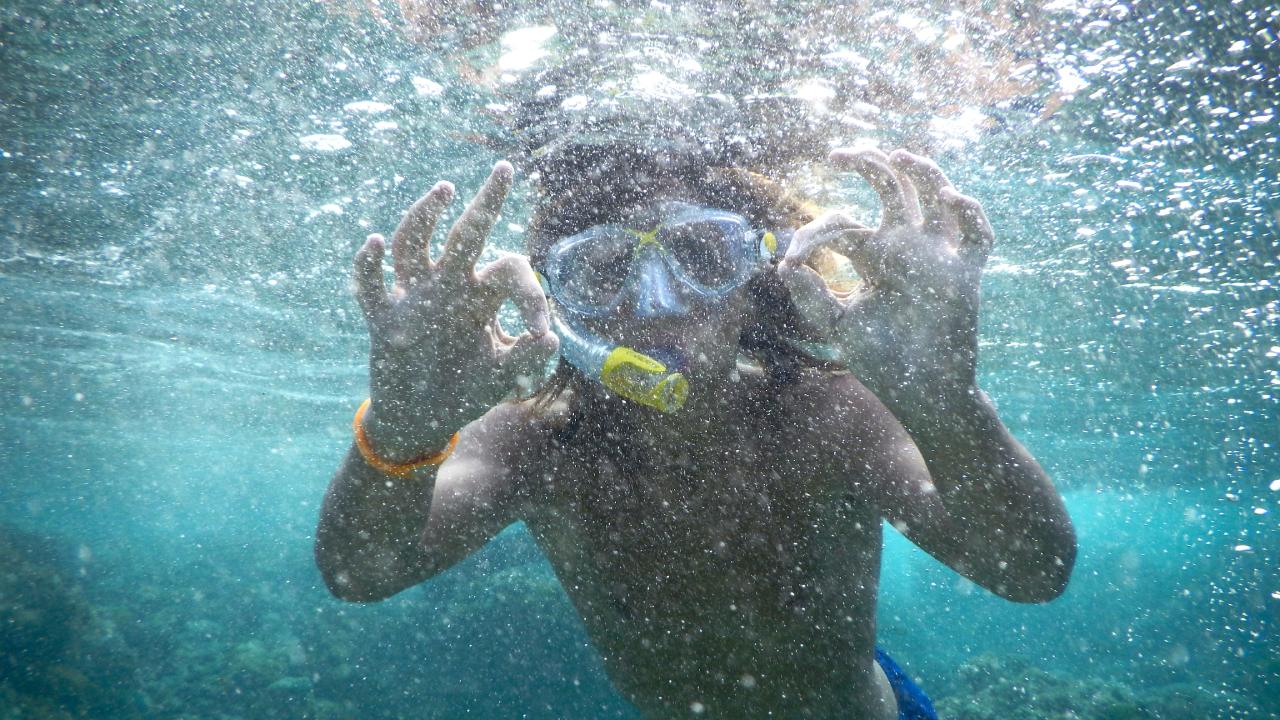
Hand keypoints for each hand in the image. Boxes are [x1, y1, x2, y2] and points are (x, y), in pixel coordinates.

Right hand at [354, 161, 558, 458]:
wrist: (422, 419)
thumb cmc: (466, 389)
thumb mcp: (502, 379)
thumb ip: (527, 360)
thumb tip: (551, 337)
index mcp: (482, 296)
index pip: (509, 272)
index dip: (530, 295)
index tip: (539, 332)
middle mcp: (449, 287)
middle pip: (467, 234)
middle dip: (487, 202)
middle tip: (505, 169)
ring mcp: (414, 298)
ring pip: (415, 244)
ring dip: (425, 215)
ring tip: (445, 189)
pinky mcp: (384, 319)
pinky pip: (371, 286)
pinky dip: (368, 264)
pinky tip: (374, 242)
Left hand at [778, 148, 994, 415]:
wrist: (920, 391)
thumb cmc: (880, 361)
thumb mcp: (838, 327)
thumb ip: (812, 298)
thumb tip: (784, 264)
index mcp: (872, 257)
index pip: (844, 223)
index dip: (816, 233)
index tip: (796, 257)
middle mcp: (904, 248)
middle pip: (891, 188)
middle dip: (866, 164)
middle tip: (837, 155)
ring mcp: (936, 256)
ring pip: (934, 196)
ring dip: (920, 171)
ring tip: (897, 155)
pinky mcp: (965, 273)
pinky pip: (977, 236)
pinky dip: (969, 213)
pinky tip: (948, 198)